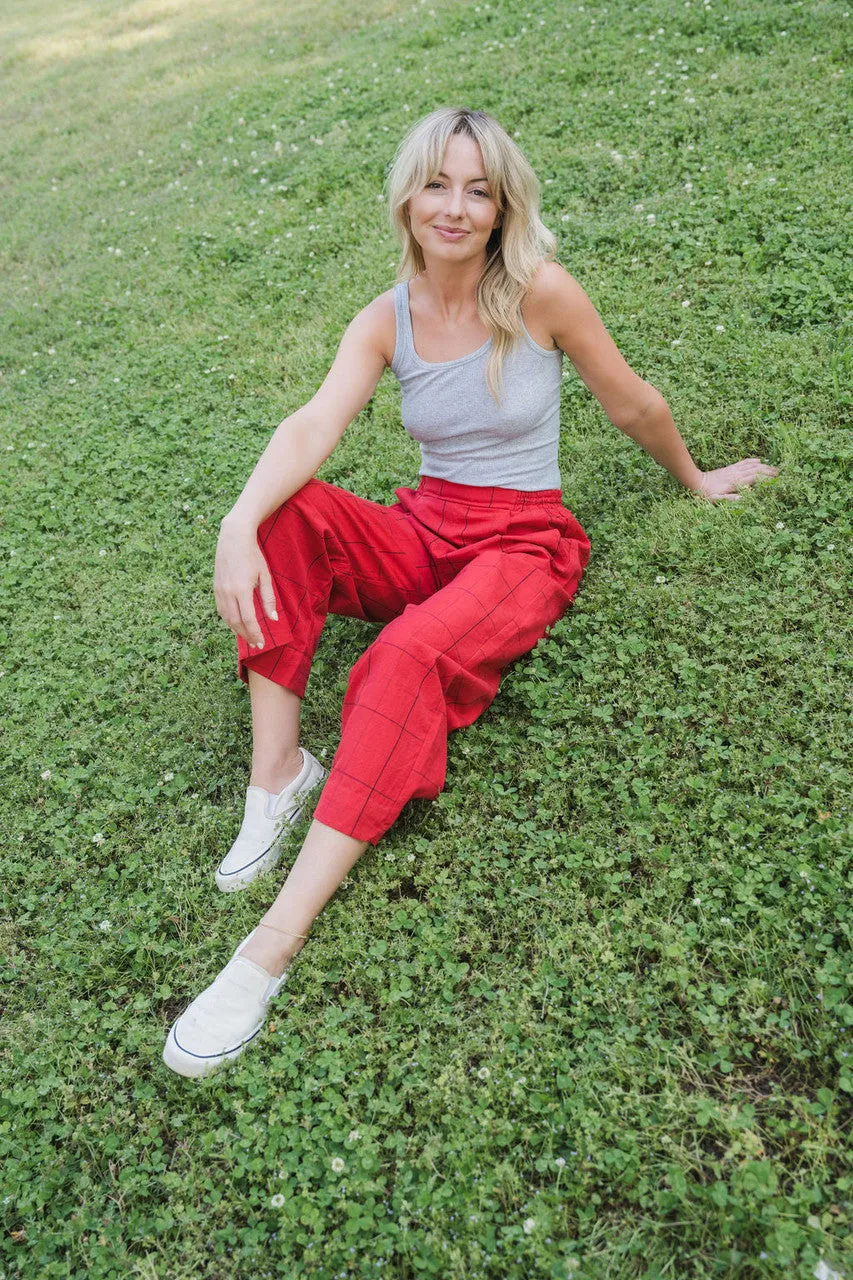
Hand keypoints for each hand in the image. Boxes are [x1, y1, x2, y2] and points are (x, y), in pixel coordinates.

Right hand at [214, 523, 278, 647]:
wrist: (233, 538)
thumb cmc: (253, 556)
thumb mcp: (265, 576)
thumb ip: (269, 598)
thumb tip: (273, 619)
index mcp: (242, 589)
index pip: (248, 619)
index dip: (255, 633)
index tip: (261, 643)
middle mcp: (228, 592)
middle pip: (236, 622)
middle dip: (246, 635)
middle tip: (256, 644)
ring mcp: (219, 590)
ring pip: (226, 618)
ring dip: (237, 630)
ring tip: (248, 637)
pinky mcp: (215, 588)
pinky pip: (221, 609)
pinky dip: (229, 620)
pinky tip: (237, 623)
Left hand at [692, 458, 778, 501]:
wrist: (696, 482)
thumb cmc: (705, 495)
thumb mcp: (716, 500)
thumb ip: (729, 499)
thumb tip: (742, 499)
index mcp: (735, 482)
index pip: (754, 479)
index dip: (766, 479)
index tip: (777, 480)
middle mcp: (736, 474)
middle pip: (756, 471)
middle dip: (769, 471)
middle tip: (781, 473)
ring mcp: (733, 470)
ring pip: (752, 465)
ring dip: (764, 466)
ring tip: (775, 467)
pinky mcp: (730, 468)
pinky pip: (743, 462)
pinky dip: (752, 461)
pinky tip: (759, 460)